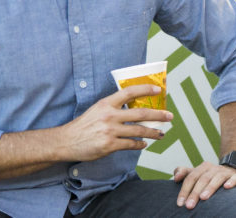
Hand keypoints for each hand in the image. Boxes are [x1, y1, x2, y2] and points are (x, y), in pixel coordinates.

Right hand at [52, 85, 171, 161]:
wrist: (66, 141)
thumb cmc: (83, 126)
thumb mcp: (97, 110)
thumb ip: (113, 108)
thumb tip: (134, 109)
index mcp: (106, 104)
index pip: (130, 92)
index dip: (146, 89)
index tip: (158, 90)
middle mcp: (110, 116)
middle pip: (141, 113)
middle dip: (158, 115)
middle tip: (169, 116)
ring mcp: (110, 131)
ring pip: (139, 131)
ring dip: (153, 133)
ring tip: (160, 134)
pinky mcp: (109, 145)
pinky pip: (131, 144)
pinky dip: (139, 144)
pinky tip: (144, 144)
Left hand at [172, 162, 235, 208]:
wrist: (234, 175)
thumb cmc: (212, 179)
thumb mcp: (198, 175)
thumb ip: (185, 173)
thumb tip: (175, 177)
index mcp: (203, 167)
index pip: (191, 177)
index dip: (184, 190)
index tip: (180, 203)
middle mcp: (214, 168)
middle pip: (202, 179)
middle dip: (194, 193)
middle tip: (189, 206)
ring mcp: (226, 172)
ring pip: (217, 178)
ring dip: (210, 188)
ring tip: (203, 198)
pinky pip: (234, 178)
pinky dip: (230, 182)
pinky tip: (226, 188)